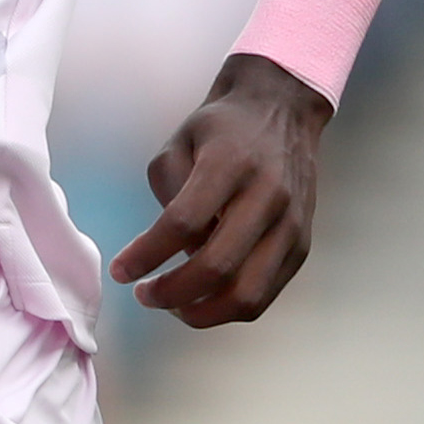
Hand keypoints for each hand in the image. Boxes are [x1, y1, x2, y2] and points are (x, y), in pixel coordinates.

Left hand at [116, 54, 324, 328]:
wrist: (283, 109)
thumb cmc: (223, 128)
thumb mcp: (177, 144)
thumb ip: (168, 196)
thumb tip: (173, 253)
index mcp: (230, 163)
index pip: (184, 222)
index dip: (147, 255)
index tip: (122, 271)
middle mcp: (267, 195)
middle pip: (217, 266)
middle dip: (172, 293)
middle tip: (145, 295)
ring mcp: (290, 224)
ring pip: (248, 294)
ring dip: (203, 314)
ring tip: (176, 307)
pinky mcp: (302, 244)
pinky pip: (266, 294)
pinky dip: (230, 308)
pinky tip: (205, 299)